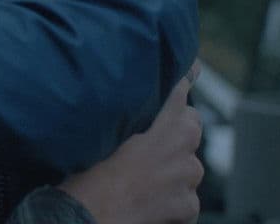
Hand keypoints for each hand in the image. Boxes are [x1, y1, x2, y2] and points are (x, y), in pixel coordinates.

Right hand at [59, 62, 204, 223]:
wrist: (89, 218)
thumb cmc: (88, 175)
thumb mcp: (101, 133)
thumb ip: (124, 112)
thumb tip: (128, 96)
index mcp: (164, 123)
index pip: (181, 90)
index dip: (181, 79)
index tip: (189, 70)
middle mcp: (182, 148)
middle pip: (191, 125)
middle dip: (178, 128)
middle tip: (151, 138)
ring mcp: (187, 179)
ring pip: (188, 165)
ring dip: (174, 168)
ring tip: (143, 177)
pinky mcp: (188, 207)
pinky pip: (186, 197)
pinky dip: (172, 199)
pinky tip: (149, 200)